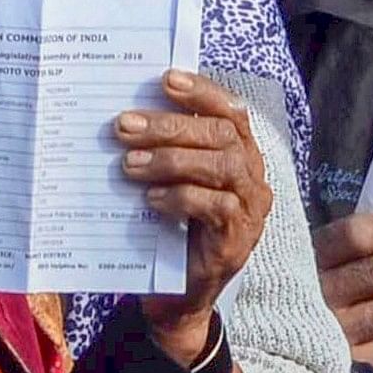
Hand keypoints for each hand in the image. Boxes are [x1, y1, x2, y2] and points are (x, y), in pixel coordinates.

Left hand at [114, 73, 268, 366]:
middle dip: (170, 126)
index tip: (165, 78)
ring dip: (171, 160)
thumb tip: (121, 115)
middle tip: (122, 126)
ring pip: (222, 166)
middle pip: (221, 134)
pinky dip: (181, 197)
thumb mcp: (161, 181)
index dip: (202, 91)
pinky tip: (150, 200)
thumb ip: (157, 149)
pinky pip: (217, 206)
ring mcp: (251, 207)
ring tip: (129, 164)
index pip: (230, 111)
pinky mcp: (239, 238)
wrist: (175, 293)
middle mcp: (252, 175)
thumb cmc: (165, 227)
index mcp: (237, 153)